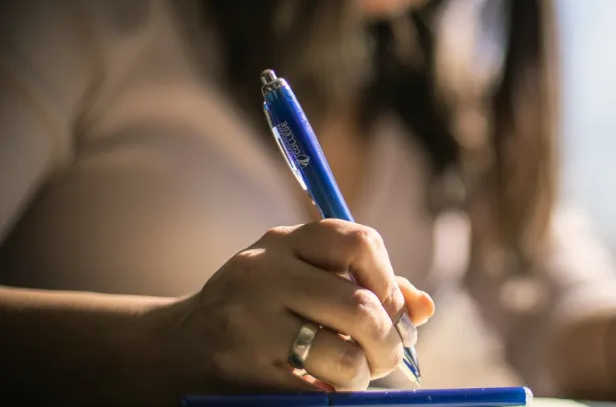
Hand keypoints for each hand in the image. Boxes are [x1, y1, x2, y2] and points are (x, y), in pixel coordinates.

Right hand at [155, 219, 434, 394]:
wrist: (174, 350)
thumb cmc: (260, 311)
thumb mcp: (302, 279)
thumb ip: (364, 285)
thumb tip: (423, 309)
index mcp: (284, 242)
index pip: (360, 242)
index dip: (389, 281)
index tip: (391, 309)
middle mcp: (263, 273)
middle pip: (360, 305)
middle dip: (389, 340)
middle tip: (388, 357)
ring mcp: (249, 323)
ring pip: (343, 353)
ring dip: (361, 373)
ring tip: (352, 374)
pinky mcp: (242, 371)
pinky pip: (315, 389)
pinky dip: (333, 392)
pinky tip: (322, 386)